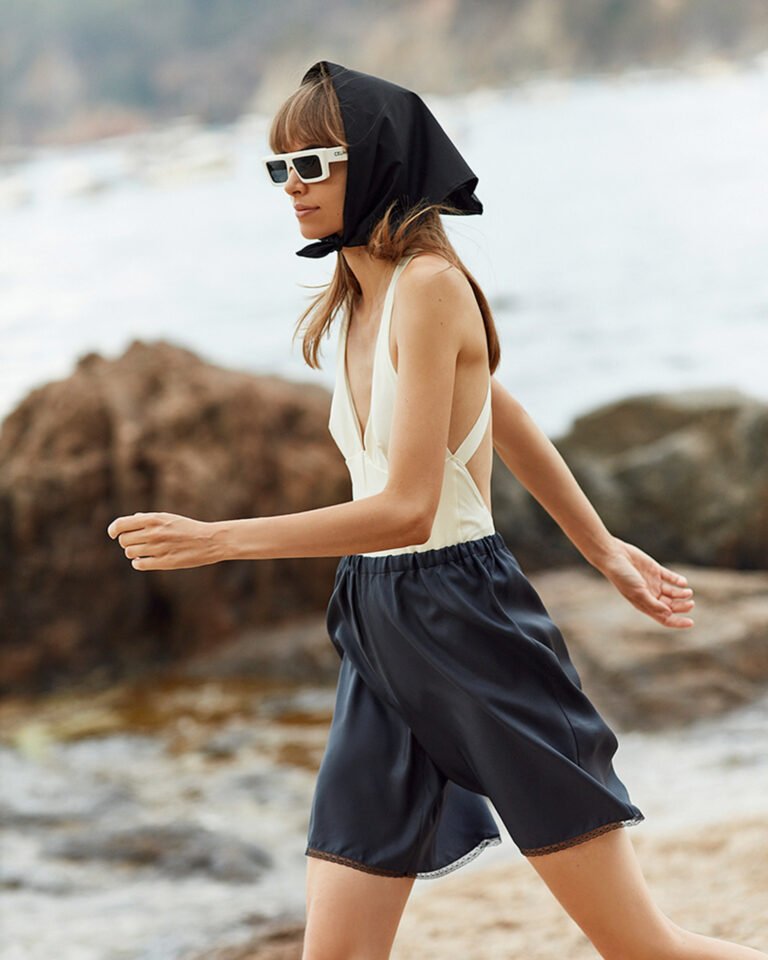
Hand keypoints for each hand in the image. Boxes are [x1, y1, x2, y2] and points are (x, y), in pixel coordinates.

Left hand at [106, 512, 223, 570]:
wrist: (209, 541)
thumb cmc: (188, 528)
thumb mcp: (168, 517)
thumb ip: (148, 519)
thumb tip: (132, 520)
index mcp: (153, 519)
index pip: (120, 525)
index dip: (113, 530)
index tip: (113, 534)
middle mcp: (153, 533)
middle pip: (123, 540)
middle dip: (127, 542)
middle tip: (137, 542)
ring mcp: (158, 548)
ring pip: (130, 553)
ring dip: (134, 553)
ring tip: (144, 551)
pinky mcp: (163, 562)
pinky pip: (139, 564)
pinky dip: (139, 562)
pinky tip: (145, 559)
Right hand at [593, 537, 694, 628]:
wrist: (614, 556)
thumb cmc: (622, 576)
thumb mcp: (638, 592)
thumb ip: (653, 604)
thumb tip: (669, 614)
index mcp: (644, 604)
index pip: (664, 618)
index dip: (677, 622)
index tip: (690, 622)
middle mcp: (650, 595)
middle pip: (671, 606)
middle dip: (682, 606)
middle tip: (690, 603)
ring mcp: (653, 583)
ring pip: (672, 593)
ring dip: (682, 594)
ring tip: (688, 592)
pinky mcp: (655, 570)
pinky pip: (670, 578)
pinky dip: (678, 581)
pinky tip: (683, 583)